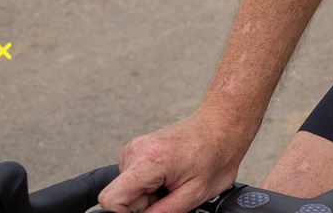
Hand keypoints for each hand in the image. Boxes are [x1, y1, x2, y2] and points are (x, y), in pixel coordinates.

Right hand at [96, 110, 250, 212]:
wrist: (221, 127)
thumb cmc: (215, 156)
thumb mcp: (194, 194)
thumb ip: (163, 212)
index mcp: (148, 161)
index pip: (111, 199)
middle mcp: (135, 151)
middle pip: (121, 196)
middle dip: (143, 205)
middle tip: (171, 195)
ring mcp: (134, 148)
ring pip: (128, 190)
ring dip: (148, 196)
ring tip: (173, 184)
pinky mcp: (137, 150)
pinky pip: (134, 179)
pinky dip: (149, 186)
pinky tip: (168, 178)